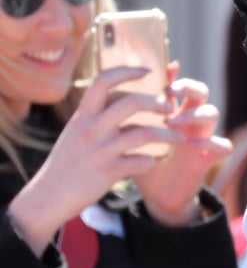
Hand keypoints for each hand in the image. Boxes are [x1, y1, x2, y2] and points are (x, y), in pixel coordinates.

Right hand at [9, 67, 189, 252]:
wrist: (48, 196)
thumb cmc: (67, 161)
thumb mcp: (76, 130)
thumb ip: (96, 114)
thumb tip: (120, 95)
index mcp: (83, 115)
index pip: (103, 81)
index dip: (127, 71)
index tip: (148, 71)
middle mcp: (91, 129)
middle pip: (131, 103)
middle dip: (156, 103)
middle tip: (169, 109)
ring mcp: (101, 151)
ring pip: (144, 134)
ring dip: (167, 135)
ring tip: (178, 138)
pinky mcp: (109, 172)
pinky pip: (142, 162)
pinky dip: (153, 161)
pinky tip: (154, 162)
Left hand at [134, 63, 232, 225]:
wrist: (155, 197)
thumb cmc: (139, 162)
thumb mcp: (126, 136)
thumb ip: (120, 117)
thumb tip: (101, 91)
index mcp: (172, 112)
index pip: (178, 84)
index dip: (173, 75)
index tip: (158, 74)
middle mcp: (189, 121)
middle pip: (200, 91)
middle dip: (187, 86)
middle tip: (169, 91)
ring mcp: (201, 137)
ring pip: (212, 112)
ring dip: (194, 113)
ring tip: (172, 121)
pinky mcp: (207, 158)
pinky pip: (222, 145)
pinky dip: (212, 142)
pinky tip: (194, 144)